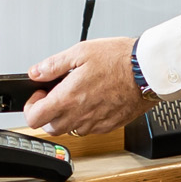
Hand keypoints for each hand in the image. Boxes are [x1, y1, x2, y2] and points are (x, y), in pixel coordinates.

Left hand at [26, 35, 146, 136]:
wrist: (149, 70)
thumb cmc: (120, 59)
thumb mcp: (81, 52)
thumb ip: (53, 65)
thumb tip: (36, 72)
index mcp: (68, 97)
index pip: (34, 118)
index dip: (32, 107)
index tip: (40, 95)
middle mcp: (80, 115)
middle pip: (50, 127)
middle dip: (49, 112)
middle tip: (58, 95)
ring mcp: (95, 123)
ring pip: (71, 129)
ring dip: (68, 117)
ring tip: (79, 96)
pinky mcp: (110, 125)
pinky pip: (90, 129)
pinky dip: (87, 119)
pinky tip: (95, 101)